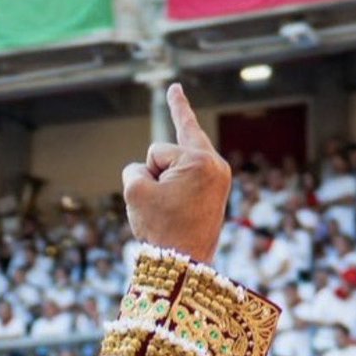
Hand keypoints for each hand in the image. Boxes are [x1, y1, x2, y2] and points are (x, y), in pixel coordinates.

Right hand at [122, 84, 230, 263]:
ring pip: (181, 165)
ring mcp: (220, 180)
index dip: (145, 172)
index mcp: (199, 161)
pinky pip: (192, 178)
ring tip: (167, 212)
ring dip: (167, 179)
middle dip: (173, 129)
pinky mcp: (218, 194)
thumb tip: (150, 174)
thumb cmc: (161, 230)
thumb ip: (134, 170)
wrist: (185, 269)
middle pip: (174, 148)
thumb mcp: (135, 193)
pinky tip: (179, 186)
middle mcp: (216, 166)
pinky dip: (180, 183)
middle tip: (174, 89)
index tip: (174, 87)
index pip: (157, 151)